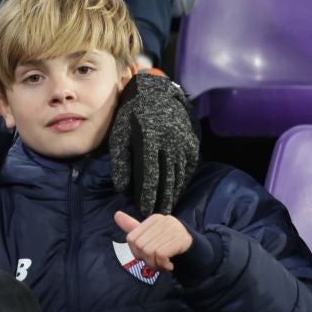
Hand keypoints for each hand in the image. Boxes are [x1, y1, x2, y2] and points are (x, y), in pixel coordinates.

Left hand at [107, 72, 197, 215]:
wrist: (155, 95)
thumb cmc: (131, 118)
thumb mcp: (119, 136)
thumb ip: (121, 162)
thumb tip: (122, 188)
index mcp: (149, 140)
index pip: (150, 175)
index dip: (148, 194)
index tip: (144, 210)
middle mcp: (169, 142)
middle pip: (167, 178)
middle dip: (162, 199)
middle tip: (156, 216)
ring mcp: (183, 142)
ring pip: (180, 174)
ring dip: (174, 192)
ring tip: (167, 207)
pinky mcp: (191, 142)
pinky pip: (189, 166)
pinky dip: (184, 180)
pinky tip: (178, 191)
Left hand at [114, 210, 192, 273]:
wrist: (197, 253)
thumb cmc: (171, 245)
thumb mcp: (151, 236)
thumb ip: (134, 228)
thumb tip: (117, 214)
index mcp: (154, 219)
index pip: (131, 239)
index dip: (136, 253)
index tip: (147, 257)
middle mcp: (163, 220)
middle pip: (140, 246)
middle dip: (146, 260)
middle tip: (157, 264)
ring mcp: (174, 228)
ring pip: (149, 251)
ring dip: (155, 264)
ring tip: (164, 265)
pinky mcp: (182, 239)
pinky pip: (161, 254)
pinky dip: (163, 264)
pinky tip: (170, 266)